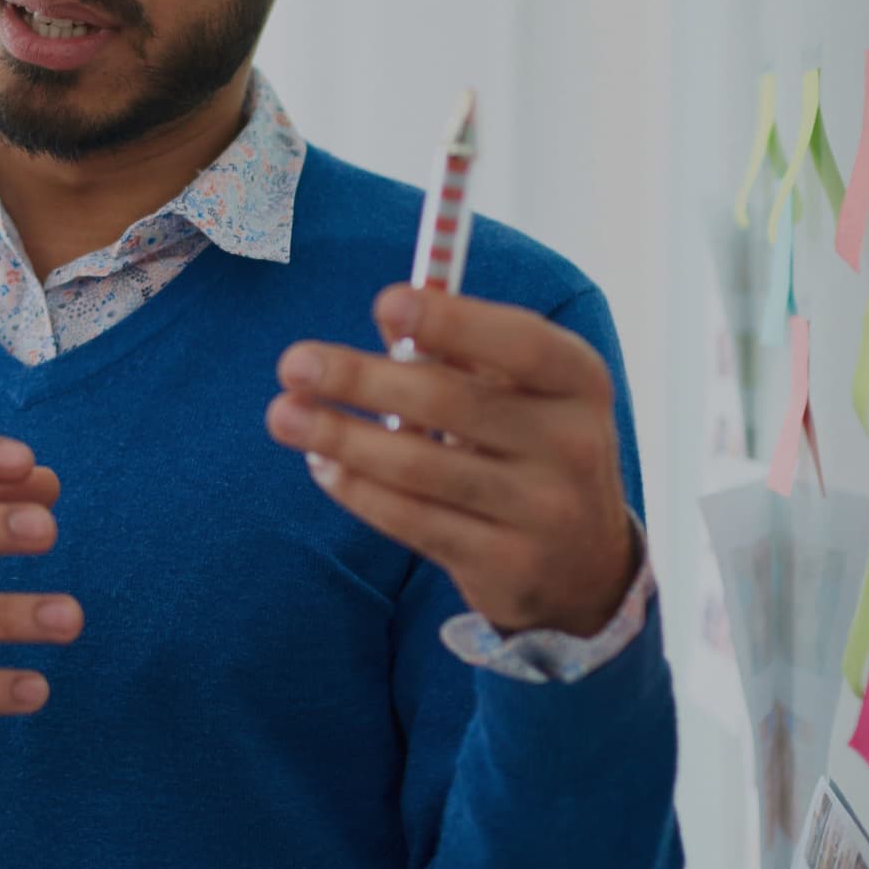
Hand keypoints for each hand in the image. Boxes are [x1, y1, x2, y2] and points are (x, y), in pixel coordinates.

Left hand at [269, 286, 641, 636]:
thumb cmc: (530, 446)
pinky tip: (321, 464)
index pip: (520, 343)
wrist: (585, 564)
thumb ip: (460, 350)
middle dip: (362, 380)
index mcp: (580, 381)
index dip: (453, 320)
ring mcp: (544, 512)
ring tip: (283, 415)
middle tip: (293, 363)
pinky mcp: (507, 566)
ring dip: (341, 437)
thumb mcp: (519, 392)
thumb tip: (391, 316)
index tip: (384, 302)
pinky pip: (414, 521)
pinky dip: (359, 489)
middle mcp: (574, 445)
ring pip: (421, 468)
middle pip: (453, 404)